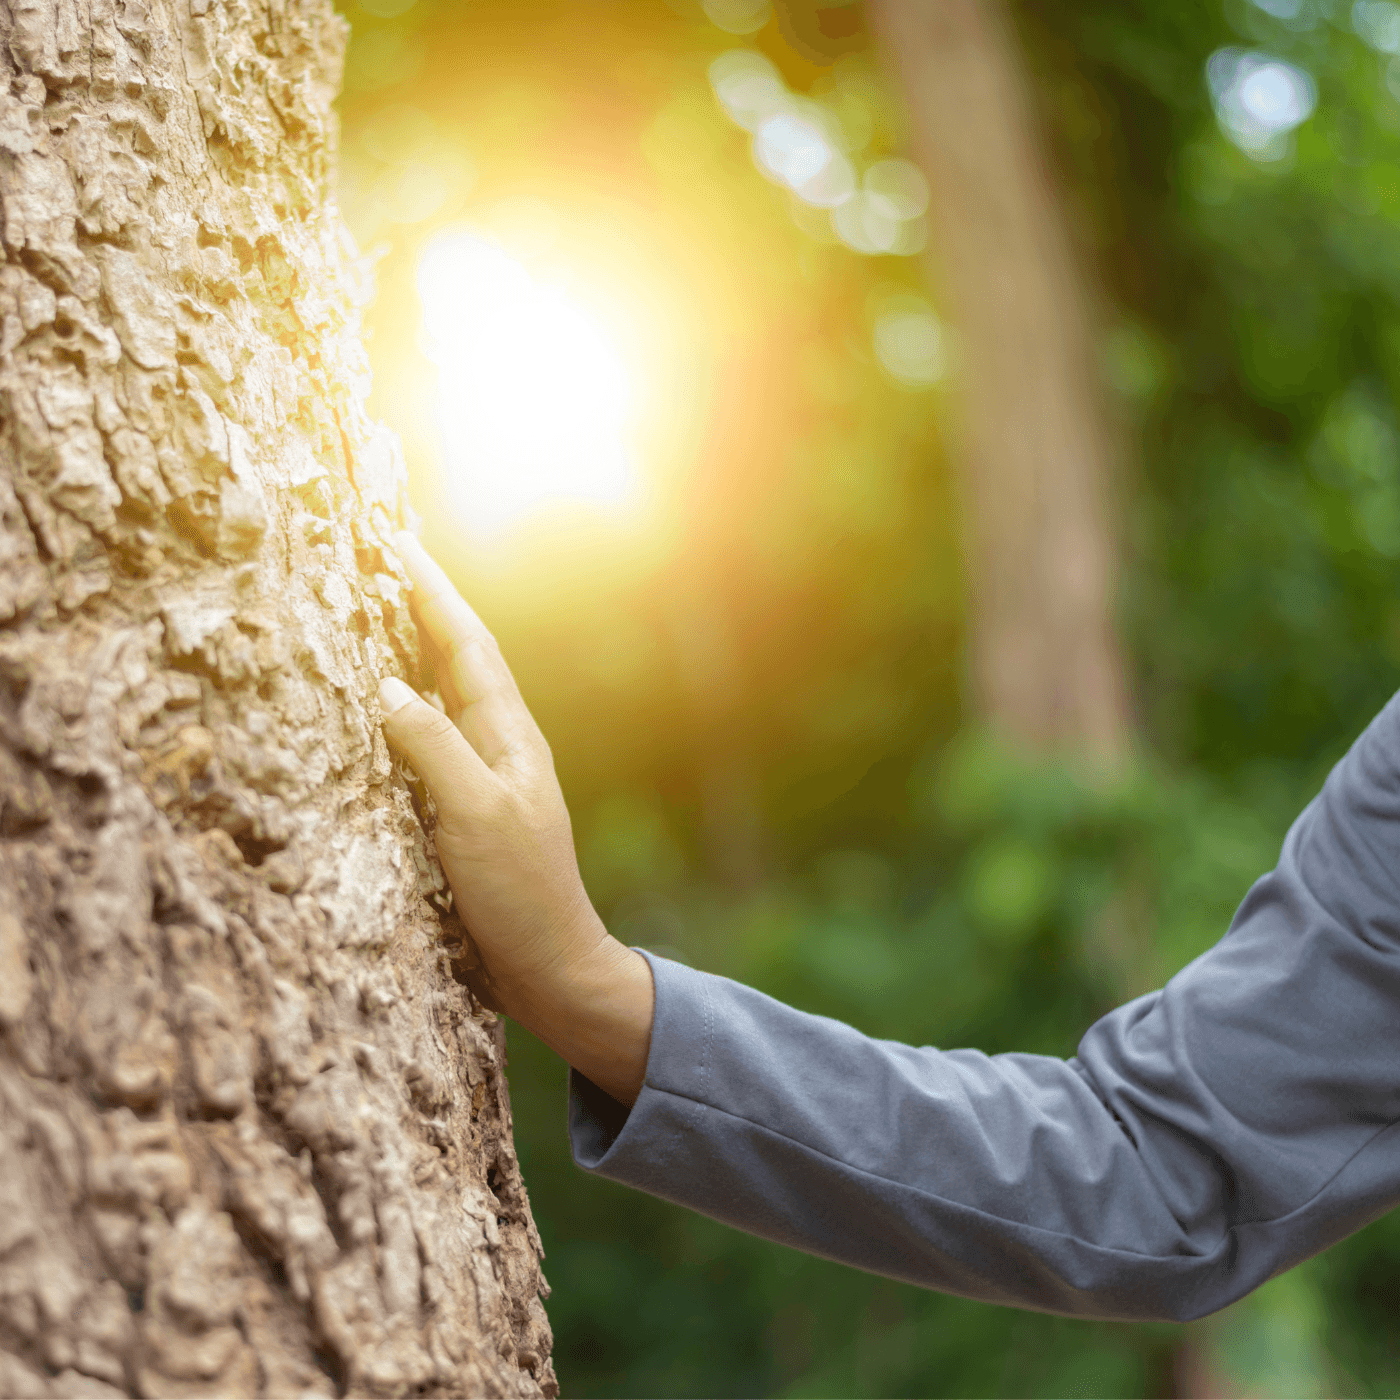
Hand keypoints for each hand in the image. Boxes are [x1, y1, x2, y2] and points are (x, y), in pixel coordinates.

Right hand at [377, 531, 653, 1104]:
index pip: (465, 646)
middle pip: (458, 658)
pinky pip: (432, 739)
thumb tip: (385, 687)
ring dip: (415, 650)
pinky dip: (407, 708)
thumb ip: (433, 750)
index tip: (394, 541)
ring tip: (378, 612)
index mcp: (508, 736)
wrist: (552, 964)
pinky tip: (384, 712)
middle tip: (383, 558)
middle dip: (422, 606)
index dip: (431, 593)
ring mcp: (485, 776)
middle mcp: (500, 745)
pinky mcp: (467, 810)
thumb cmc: (521, 893)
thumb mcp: (476, 816)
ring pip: (445, 695)